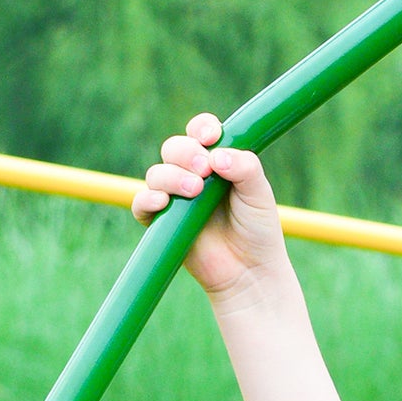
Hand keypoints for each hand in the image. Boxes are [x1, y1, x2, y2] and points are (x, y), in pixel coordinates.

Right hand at [131, 113, 289, 303]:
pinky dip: (148, 199)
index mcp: (216, 161)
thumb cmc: (258, 230)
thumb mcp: (260, 193)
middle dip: (187, 153)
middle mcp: (192, 176)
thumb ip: (245, 167)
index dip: (202, 129)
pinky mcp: (163, 223)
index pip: (199, 133)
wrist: (252, 271)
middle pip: (174, 148)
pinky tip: (163, 202)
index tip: (212, 137)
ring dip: (172, 176)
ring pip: (157, 173)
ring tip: (195, 190)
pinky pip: (141, 205)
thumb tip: (215, 155)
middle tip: (205, 169)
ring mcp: (175, 199)